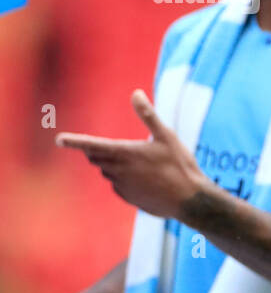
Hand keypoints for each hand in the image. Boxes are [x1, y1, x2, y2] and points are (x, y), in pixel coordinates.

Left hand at [56, 89, 209, 219]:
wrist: (189, 200)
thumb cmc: (179, 165)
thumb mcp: (166, 136)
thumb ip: (148, 115)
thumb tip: (136, 93)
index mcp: (125, 153)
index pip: (92, 145)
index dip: (74, 141)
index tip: (59, 139)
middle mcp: (118, 170)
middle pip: (96, 158)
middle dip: (97, 151)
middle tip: (108, 146)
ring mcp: (122, 186)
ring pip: (107, 172)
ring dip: (113, 165)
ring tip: (137, 163)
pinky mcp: (128, 197)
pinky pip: (118, 186)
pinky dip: (124, 179)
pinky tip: (145, 179)